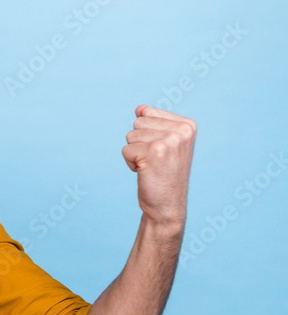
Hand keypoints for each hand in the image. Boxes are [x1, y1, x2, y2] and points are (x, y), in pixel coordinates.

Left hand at [122, 105, 196, 229]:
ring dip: (135, 154)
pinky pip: (126, 150)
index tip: (162, 151)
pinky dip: (130, 163)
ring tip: (151, 167)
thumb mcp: (164, 144)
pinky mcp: (154, 152)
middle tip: (155, 161)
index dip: (147, 134)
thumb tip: (139, 108)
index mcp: (188, 125)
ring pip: (130, 135)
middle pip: (137, 123)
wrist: (167, 206)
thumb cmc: (163, 174)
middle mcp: (182, 130)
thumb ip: (154, 123)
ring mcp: (169, 140)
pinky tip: (146, 173)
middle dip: (139, 143)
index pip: (147, 113)